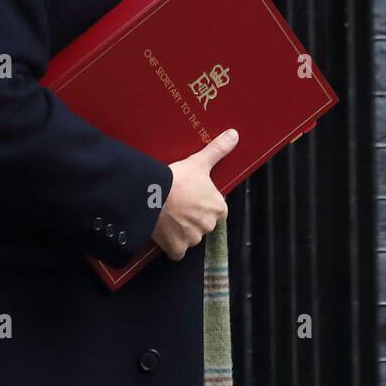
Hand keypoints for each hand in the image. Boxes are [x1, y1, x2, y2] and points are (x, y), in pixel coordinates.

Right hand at [151, 128, 236, 260]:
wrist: (151, 195)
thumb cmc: (177, 179)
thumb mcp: (200, 162)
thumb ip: (218, 150)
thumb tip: (235, 134)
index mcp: (218, 208)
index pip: (217, 210)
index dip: (204, 204)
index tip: (193, 197)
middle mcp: (208, 226)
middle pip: (203, 224)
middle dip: (193, 217)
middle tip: (178, 204)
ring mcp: (192, 239)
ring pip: (190, 237)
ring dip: (182, 230)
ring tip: (168, 215)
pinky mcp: (176, 249)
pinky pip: (177, 251)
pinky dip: (172, 246)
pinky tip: (164, 234)